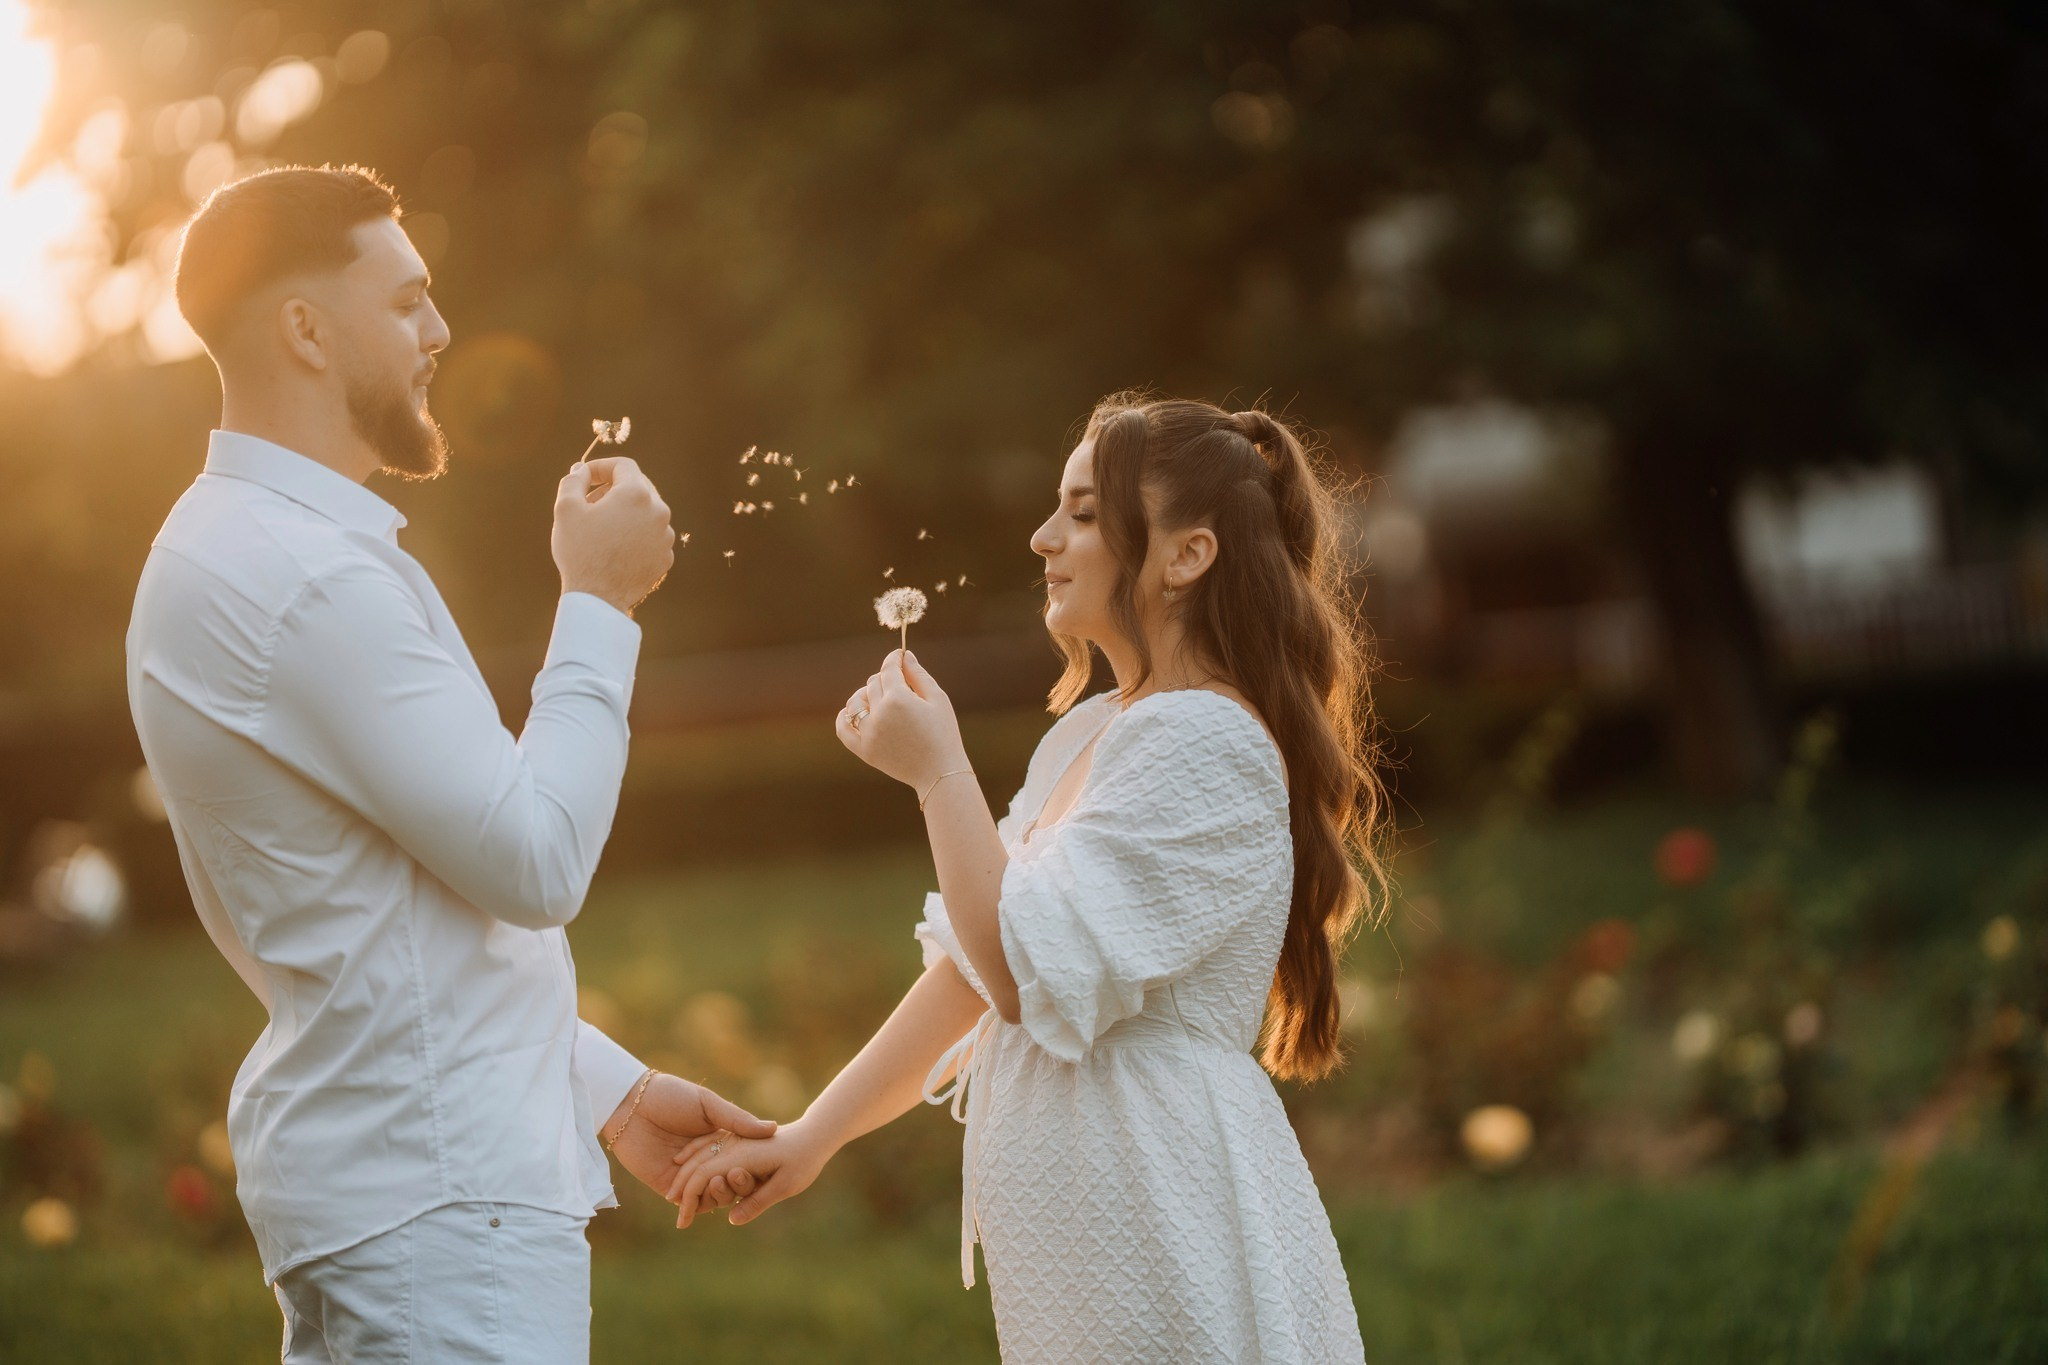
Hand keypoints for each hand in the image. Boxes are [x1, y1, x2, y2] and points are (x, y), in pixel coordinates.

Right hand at [552, 456, 675, 615]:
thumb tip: (582, 469)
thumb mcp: (566, 509)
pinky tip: (614, 547)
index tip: (586, 478)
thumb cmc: (580, 552)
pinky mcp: (665, 556)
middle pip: (638, 486)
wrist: (598, 599)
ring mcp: (665, 536)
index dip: (602, 467)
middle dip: (613, 488)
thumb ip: (574, 480)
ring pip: (645, 512)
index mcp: (636, 494)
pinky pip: (651, 535)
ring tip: (601, 528)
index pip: (624, 466)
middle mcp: (659, 511)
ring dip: (625, 512)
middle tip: (590, 503)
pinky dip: (635, 534)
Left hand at [607, 1074, 773, 1211]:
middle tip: (738, 1177)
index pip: (743, 1161)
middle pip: (730, 1182)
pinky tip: (703, 1198)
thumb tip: (772, 1129)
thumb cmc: (670, 1096)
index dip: (753, 1167)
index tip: (762, 1168)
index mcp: (719, 1139)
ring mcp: (687, 1175)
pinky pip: (688, 1203)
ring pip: (712, 1196)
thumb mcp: (708, 1104)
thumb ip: (737, 1120)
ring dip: (720, 1196)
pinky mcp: (667, 1186)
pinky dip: (698, 1205)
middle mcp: (706, 1160)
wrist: (631, 1105)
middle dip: (738, 1184)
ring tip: (719, 1184)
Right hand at [666, 1117, 833, 1227]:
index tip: (683, 1222)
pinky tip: (685, 1163)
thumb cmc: (804, 1160)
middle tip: (678, 1216)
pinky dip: (694, 1155)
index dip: (690, 1200)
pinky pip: (708, 1145)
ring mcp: (734, 1140)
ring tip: (676, 1195)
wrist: (814, 1134)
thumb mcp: (786, 1185)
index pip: (703, 1177)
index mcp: (741, 1156)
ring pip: (700, 1154)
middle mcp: (733, 1145)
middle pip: (696, 1166)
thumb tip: (732, 1220)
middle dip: (682, 1189)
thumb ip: (758, 1201)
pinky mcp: (737, 1139)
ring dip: (686, 1173)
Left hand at [835, 650, 967, 791]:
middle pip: (873, 684)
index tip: (898, 656)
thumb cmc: (944, 734)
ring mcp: (869, 733)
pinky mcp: (864, 751)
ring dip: (865, 694)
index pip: (888, 669)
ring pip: (856, 702)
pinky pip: (843, 729)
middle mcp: (879, 714)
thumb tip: (904, 656)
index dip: (893, 659)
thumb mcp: (938, 699)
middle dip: (885, 678)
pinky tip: (851, 711)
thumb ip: (918, 675)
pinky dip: (845, 717)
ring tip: (879, 698)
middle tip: (899, 683)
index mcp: (899, 699)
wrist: (939, 773)